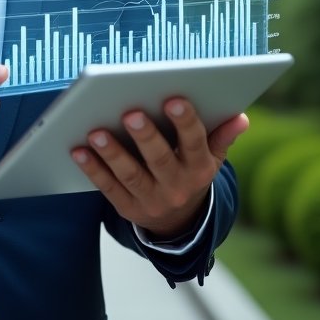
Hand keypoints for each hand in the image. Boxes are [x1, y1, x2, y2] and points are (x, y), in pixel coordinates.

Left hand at [71, 99, 248, 238]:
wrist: (178, 221)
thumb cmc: (190, 172)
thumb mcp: (210, 158)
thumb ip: (221, 136)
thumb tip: (241, 117)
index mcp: (198, 168)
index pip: (195, 142)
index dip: (185, 121)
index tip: (173, 98)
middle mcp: (176, 185)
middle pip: (160, 160)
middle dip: (146, 136)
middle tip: (130, 113)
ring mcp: (151, 199)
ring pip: (130, 175)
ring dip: (113, 153)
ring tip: (96, 131)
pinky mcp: (128, 208)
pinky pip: (108, 188)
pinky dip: (92, 169)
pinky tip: (77, 150)